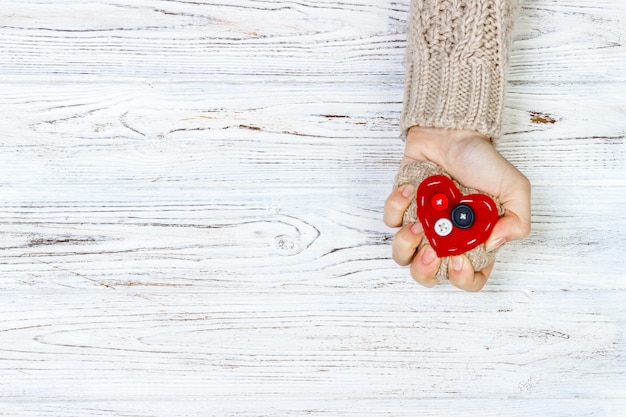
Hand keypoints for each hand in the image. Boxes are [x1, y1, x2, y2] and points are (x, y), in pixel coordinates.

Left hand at [384, 126, 530, 290]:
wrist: (454, 132)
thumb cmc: (482, 161)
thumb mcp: (515, 188)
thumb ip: (517, 221)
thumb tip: (493, 244)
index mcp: (473, 241)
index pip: (469, 278)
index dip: (463, 278)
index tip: (459, 259)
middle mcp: (445, 238)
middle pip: (428, 275)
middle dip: (425, 270)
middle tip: (431, 251)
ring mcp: (421, 224)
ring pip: (402, 254)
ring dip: (407, 244)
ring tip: (419, 223)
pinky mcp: (400, 208)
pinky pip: (390, 219)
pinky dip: (397, 207)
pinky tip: (412, 189)